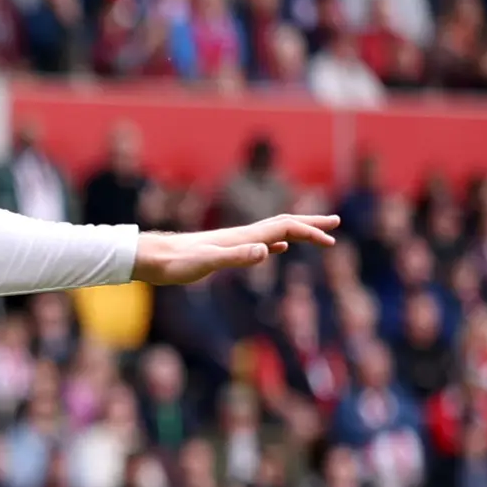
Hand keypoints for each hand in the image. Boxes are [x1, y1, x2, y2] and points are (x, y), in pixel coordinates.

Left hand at [132, 212, 338, 287]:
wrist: (150, 259)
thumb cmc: (176, 264)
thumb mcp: (208, 263)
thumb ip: (237, 256)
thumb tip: (267, 250)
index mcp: (243, 237)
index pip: (286, 229)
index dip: (310, 233)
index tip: (331, 241)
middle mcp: (241, 236)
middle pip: (284, 224)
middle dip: (311, 223)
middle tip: (336, 222)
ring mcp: (232, 242)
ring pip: (273, 233)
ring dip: (297, 232)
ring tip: (315, 234)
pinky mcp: (222, 251)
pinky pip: (258, 244)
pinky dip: (274, 244)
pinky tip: (275, 250)